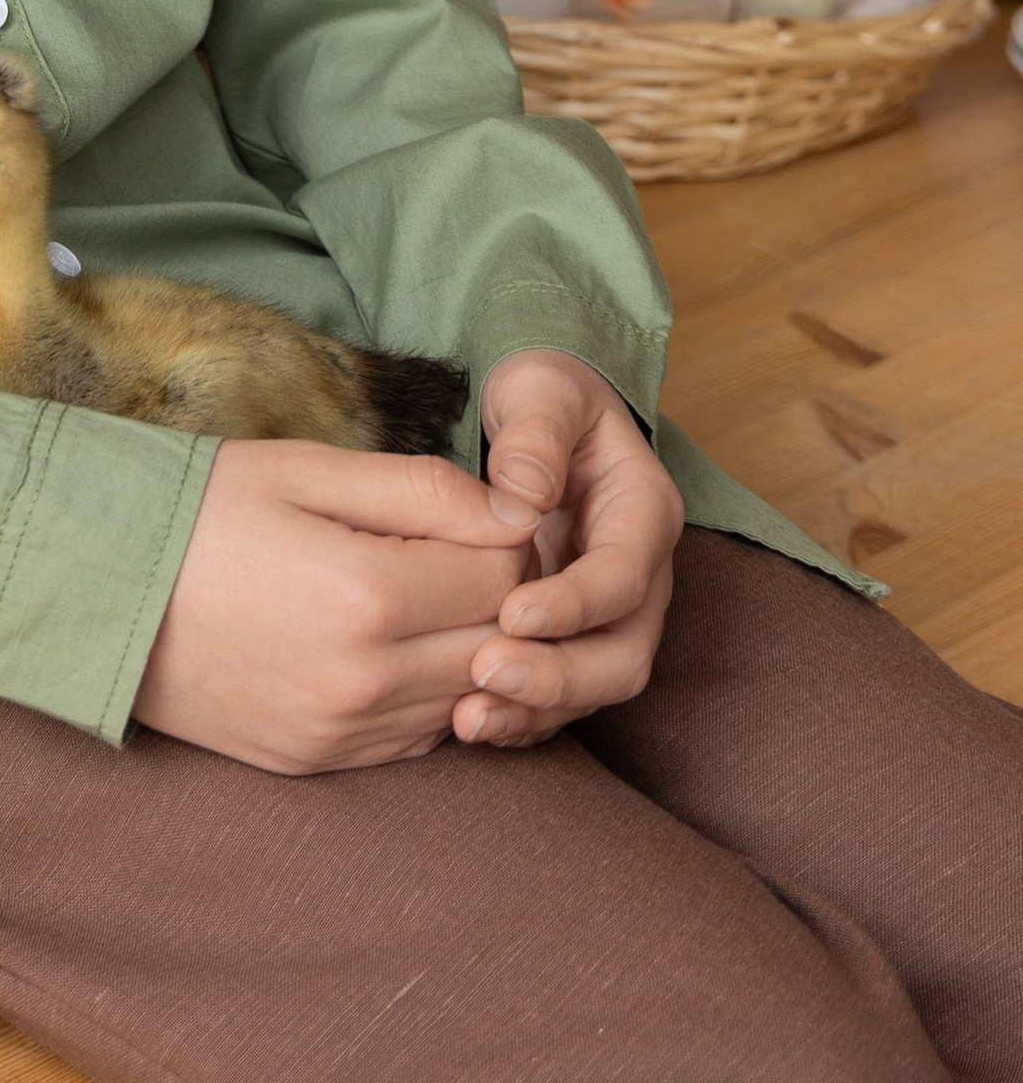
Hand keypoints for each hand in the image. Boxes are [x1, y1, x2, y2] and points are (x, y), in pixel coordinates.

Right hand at [133, 437, 531, 774]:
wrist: (94, 587)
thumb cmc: (199, 508)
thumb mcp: (304, 470)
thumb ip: (420, 488)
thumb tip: (516, 512)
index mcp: (367, 595)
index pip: (506, 577)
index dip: (507, 537)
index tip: (477, 512)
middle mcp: (365, 681)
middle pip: (499, 644)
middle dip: (499, 594)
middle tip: (456, 547)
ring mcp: (339, 732)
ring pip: (466, 699)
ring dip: (465, 648)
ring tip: (422, 592)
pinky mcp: (315, 762)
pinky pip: (416, 740)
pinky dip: (426, 695)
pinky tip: (389, 646)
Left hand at [453, 350, 681, 749]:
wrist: (543, 419)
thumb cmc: (544, 397)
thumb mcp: (541, 390)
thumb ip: (536, 433)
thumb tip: (525, 494)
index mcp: (644, 511)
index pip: (626, 574)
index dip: (577, 603)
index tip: (514, 613)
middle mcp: (640, 575)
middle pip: (624, 651)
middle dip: (561, 675)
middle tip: (487, 672)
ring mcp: (610, 615)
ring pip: (596, 686)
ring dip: (538, 708)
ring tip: (469, 718)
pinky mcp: (574, 639)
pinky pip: (562, 695)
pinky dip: (523, 716)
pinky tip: (468, 723)